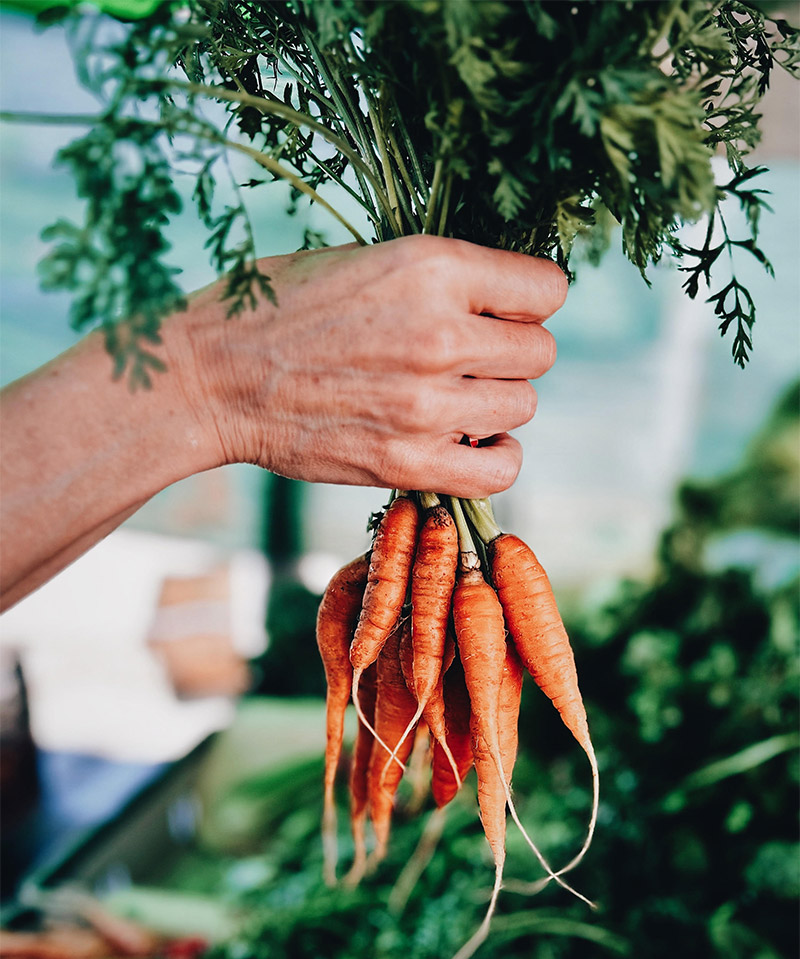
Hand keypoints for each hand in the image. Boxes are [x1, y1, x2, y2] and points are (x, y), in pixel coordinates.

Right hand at [172, 234, 565, 497]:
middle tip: (471, 358)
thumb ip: (439, 279)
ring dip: (498, 403)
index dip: (529, 300)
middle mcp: (440, 334)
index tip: (504, 312)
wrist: (211, 375)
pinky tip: (472, 442)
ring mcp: (426, 404)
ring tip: (457, 398)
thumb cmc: (277, 308)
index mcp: (432, 267)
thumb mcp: (363, 259)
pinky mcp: (407, 462)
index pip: (546, 289)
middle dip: (512, 353)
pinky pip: (501, 470)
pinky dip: (496, 458)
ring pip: (523, 407)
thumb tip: (501, 303)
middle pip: (539, 353)